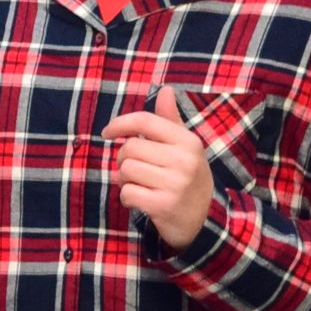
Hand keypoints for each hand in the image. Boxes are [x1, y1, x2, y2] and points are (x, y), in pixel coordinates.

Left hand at [103, 85, 214, 249]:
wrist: (203, 220)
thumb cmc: (186, 177)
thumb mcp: (184, 148)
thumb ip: (170, 120)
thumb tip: (165, 90)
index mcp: (188, 141)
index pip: (145, 121)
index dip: (120, 124)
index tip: (107, 133)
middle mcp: (184, 160)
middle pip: (129, 149)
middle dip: (124, 160)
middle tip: (136, 170)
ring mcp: (175, 183)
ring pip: (125, 171)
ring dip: (125, 180)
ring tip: (141, 185)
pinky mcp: (163, 205)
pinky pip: (126, 193)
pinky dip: (127, 198)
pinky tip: (141, 200)